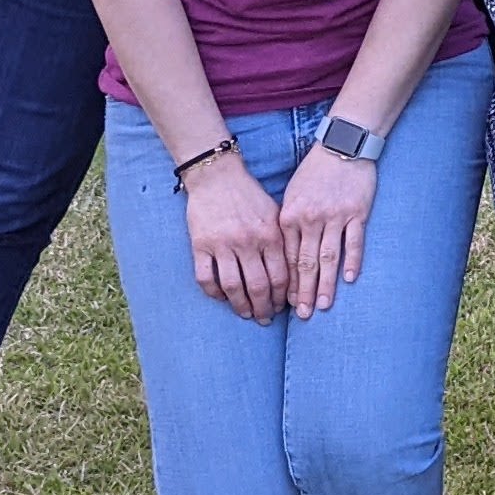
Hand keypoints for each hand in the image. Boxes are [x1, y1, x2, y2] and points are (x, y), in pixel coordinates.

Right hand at [180, 153, 286, 319]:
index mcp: (270, 235)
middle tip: (265, 319)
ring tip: (246, 314)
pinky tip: (221, 298)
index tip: (283, 307)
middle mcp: (248, 242)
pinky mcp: (200, 245)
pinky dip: (214, 293)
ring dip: (240, 306)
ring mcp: (222, 244)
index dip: (282, 297)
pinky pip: (206, 278)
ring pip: (233, 286)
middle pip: (258, 286)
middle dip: (264, 308)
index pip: (281, 276)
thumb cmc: (250, 196)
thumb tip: (294, 274)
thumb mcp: (275, 214)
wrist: (217, 176)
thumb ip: (283, 242)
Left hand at [274, 145, 376, 315]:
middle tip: (304, 315)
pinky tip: (349, 279)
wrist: (342, 146)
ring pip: (328, 257)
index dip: (289, 283)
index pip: (288, 258)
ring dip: (326, 284)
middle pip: (306, 263)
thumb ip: (287, 224)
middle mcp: (310, 219)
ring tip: (323, 305)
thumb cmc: (314, 172)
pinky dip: (351, 261)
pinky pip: (353, 242)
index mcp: (289, 217)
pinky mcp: (356, 212)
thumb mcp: (292, 196)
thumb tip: (285, 255)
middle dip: (304, 292)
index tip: (288, 304)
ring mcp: (334, 216)